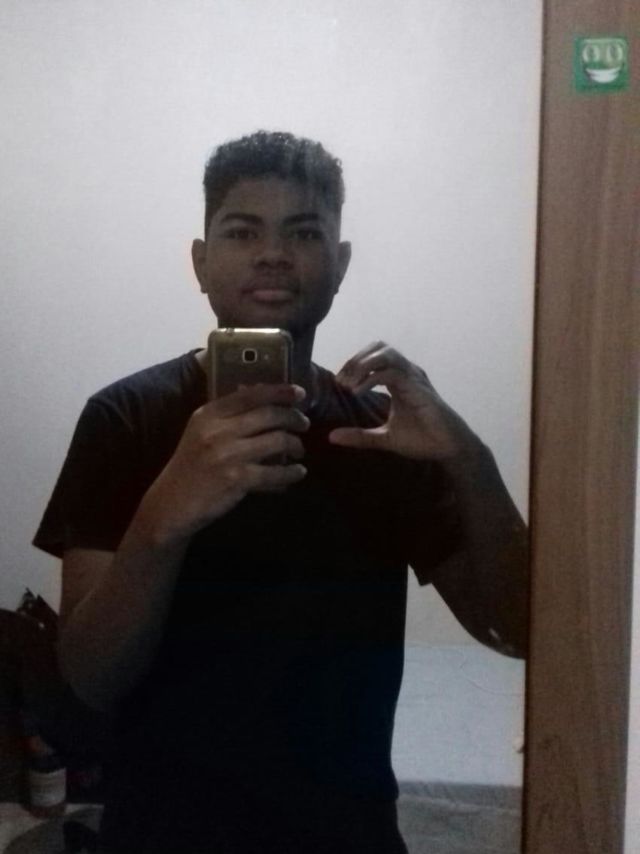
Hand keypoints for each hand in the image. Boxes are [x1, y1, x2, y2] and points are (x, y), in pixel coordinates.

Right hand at [138, 384, 308, 543]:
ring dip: (295, 445)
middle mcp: (218, 430)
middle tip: (303, 423)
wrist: (172, 503)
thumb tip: (263, 396)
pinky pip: (275, 472)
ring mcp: (228, 455)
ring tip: (299, 450)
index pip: (251, 394)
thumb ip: (228, 416)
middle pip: (269, 415)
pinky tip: (297, 473)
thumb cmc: (191, 466)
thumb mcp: (201, 432)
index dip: (279, 391)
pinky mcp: (237, 479)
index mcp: (209, 414)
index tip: (299, 392)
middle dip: (294, 418)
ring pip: (277, 441)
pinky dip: (291, 473)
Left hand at [330, 342, 477, 460]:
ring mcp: (413, 377)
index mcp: (399, 379)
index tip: (339, 383)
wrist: (447, 449)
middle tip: (341, 381)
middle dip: (355, 360)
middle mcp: (407, 373)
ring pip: (385, 353)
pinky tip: (357, 392)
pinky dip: (370, 379)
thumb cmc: (422, 440)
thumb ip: (359, 436)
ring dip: (362, 365)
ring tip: (348, 385)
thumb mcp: (383, 438)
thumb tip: (331, 437)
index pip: (373, 356)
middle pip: (378, 346)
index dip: (353, 364)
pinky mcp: (418, 388)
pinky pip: (391, 372)